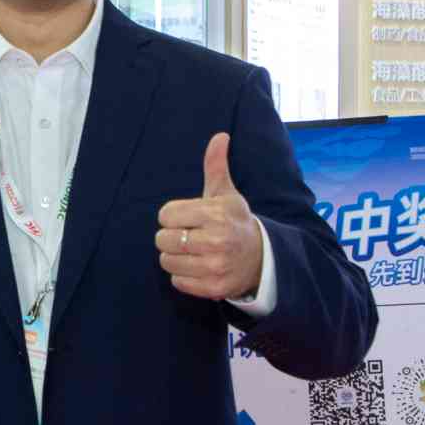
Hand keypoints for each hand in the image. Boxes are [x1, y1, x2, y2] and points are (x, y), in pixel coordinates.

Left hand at [156, 133, 265, 302]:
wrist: (262, 258)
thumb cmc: (235, 221)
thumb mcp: (227, 193)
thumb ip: (216, 166)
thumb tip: (220, 136)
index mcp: (216, 213)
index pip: (166, 214)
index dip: (172, 216)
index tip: (187, 218)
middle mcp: (216, 240)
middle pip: (162, 239)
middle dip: (171, 237)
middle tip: (189, 236)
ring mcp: (215, 266)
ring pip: (167, 261)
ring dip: (175, 257)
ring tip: (193, 252)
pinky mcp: (213, 288)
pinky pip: (177, 281)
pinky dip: (183, 276)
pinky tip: (198, 267)